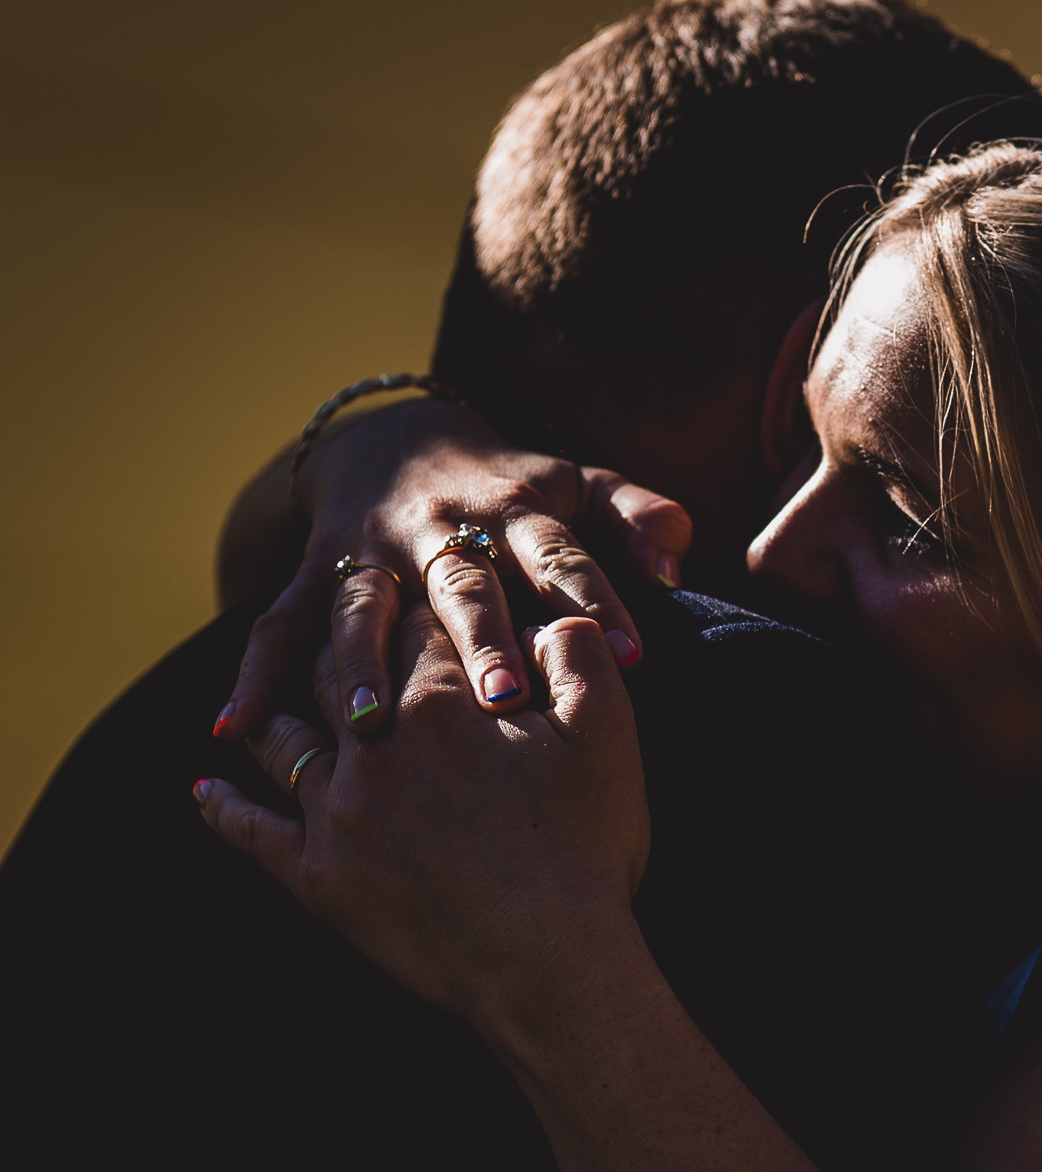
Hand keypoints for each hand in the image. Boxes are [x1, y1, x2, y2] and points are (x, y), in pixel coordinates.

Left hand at [198, 614, 651, 1028]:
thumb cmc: (585, 847)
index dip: (420, 606)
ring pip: (284, 736)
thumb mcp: (607, 736)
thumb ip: (580, 656)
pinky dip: (223, 806)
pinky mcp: (317, 874)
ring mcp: (337, 809)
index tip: (419, 597)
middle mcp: (374, 742)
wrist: (548, 961)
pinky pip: (249, 830)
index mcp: (443, 699)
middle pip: (335, 667)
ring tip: (269, 697)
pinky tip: (207, 790)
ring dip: (275, 707)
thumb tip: (552, 615)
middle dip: (342, 641)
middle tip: (343, 629)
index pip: (414, 623)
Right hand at [215, 397, 691, 742]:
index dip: (597, 599)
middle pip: (463, 585)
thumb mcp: (582, 486)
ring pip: (363, 609)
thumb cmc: (517, 488)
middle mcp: (440, 530)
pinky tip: (236, 728)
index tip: (632, 654)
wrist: (401, 443)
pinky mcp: (312, 573)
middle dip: (482, 641)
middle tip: (505, 703)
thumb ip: (639, 516)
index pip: (563, 556)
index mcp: (516, 511)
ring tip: (371, 726)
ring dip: (363, 665)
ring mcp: (369, 552)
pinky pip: (277, 626)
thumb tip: (676, 559)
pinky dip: (254, 676)